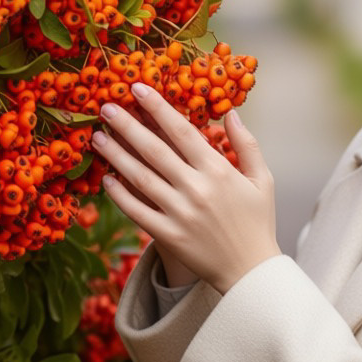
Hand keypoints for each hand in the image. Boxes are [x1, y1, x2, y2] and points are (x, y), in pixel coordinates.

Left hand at [91, 84, 279, 294]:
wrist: (251, 273)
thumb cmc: (258, 222)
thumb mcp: (263, 179)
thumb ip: (247, 144)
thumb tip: (231, 112)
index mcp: (219, 171)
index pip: (182, 131)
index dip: (159, 107)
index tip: (138, 88)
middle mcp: (197, 189)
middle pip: (155, 150)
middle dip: (128, 125)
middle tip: (106, 106)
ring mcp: (180, 214)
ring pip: (140, 178)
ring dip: (116, 155)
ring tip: (98, 137)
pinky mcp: (168, 236)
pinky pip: (137, 211)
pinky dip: (120, 195)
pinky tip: (106, 179)